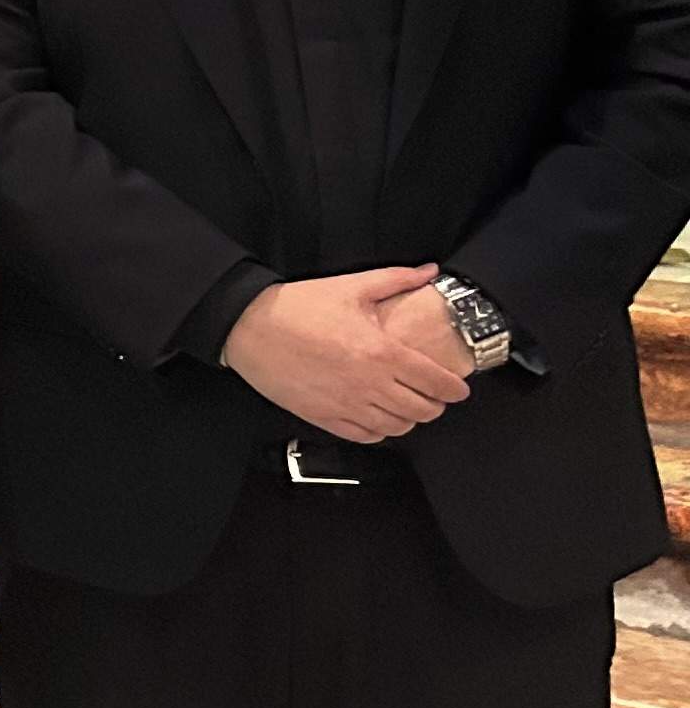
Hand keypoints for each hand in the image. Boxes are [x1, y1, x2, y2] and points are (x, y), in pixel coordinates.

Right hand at [222, 265, 471, 443]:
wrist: (249, 327)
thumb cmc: (299, 306)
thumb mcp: (351, 286)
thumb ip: (397, 279)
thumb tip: (430, 271)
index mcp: (382, 352)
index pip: (436, 382)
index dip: (454, 389)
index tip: (459, 390)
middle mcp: (369, 383)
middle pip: (422, 410)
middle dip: (435, 405)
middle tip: (434, 397)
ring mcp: (345, 403)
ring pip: (396, 427)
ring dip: (408, 420)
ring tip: (406, 409)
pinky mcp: (322, 416)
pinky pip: (364, 435)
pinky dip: (379, 432)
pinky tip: (378, 419)